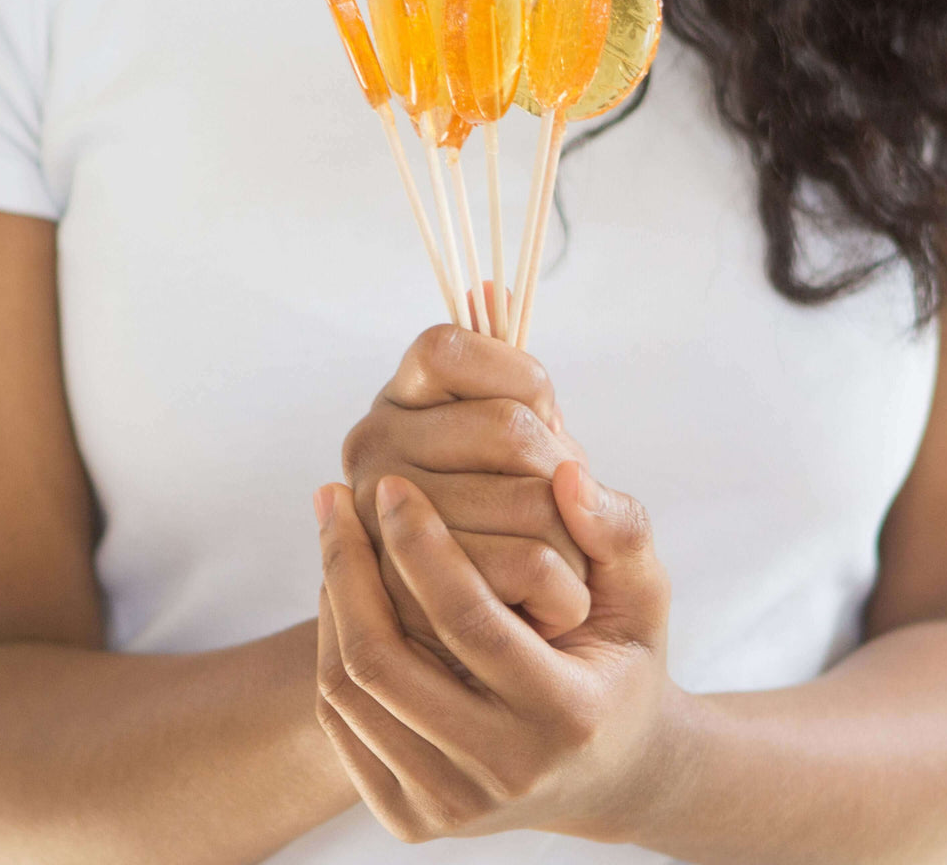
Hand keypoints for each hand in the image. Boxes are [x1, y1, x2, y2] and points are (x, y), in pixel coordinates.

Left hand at [313, 464, 682, 844]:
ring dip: (332, 598)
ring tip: (338, 534)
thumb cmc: (624, 664)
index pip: (469, 621)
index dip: (421, 544)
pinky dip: (330, 644)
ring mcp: (451, 806)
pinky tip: (344, 591)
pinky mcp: (410, 818)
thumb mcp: (642, 594)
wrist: (611, 771)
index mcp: (567, 716)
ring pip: (349, 691)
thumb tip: (567, 473)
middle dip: (347, 564)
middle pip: (384, 661)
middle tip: (336, 497)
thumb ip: (618, 528)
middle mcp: (504, 773)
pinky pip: (340, 721)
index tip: (391, 485)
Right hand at [342, 324, 589, 658]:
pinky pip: (529, 565)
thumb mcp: (542, 459)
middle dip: (564, 471)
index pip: (449, 345)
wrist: (509, 660)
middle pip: (508, 426)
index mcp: (401, 401)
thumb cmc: (531, 531)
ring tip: (564, 565)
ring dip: (574, 539)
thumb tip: (491, 286)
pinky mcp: (407, 597)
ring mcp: (380, 521)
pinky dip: (568, 590)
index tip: (546, 416)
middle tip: (567, 506)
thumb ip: (527, 390)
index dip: (518, 375)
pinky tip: (551, 606)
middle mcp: (372, 447)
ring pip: (529, 500)